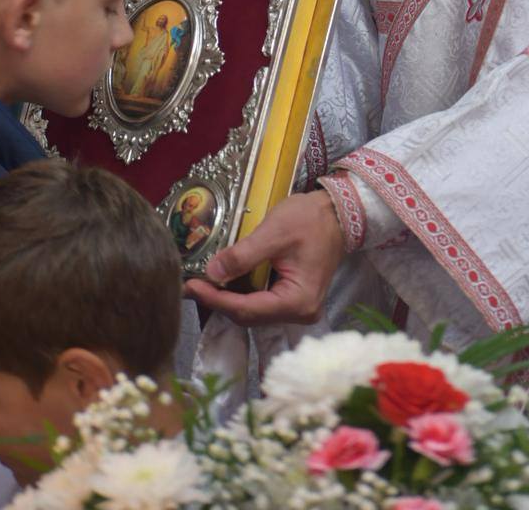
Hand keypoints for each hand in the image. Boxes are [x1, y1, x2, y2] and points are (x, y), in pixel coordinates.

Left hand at [184, 190, 345, 325]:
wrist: (338, 212)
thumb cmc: (310, 219)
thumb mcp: (274, 232)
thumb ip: (243, 255)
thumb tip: (211, 273)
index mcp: (298, 301)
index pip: (247, 309)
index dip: (216, 299)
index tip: (190, 286)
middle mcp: (300, 313)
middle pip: (250, 315)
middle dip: (219, 301)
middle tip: (192, 284)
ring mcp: (299, 308)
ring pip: (254, 311)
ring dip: (229, 298)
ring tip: (203, 283)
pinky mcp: (295, 299)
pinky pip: (263, 302)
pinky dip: (242, 293)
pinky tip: (225, 282)